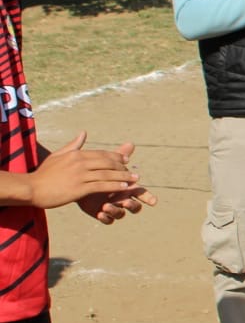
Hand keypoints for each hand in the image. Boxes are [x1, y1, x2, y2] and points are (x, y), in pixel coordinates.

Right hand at [30, 132, 145, 210]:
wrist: (31, 189)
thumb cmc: (43, 174)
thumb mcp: (57, 156)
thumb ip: (73, 145)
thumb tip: (84, 133)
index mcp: (76, 154)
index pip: (101, 154)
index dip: (116, 157)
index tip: (126, 160)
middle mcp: (80, 162)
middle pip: (108, 163)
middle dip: (123, 167)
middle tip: (134, 171)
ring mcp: (80, 175)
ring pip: (108, 174)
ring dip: (124, 177)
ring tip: (135, 180)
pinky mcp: (80, 188)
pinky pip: (102, 186)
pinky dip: (115, 186)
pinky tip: (125, 188)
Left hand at [76, 141, 157, 223]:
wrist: (77, 182)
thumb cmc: (95, 172)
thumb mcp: (106, 164)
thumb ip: (118, 156)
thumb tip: (130, 143)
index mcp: (127, 188)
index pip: (141, 194)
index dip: (149, 198)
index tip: (154, 201)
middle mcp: (123, 199)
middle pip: (135, 207)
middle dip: (132, 206)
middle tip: (125, 202)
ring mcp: (113, 208)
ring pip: (121, 214)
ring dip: (116, 211)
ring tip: (106, 206)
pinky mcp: (102, 214)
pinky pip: (108, 220)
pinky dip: (106, 217)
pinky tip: (100, 213)